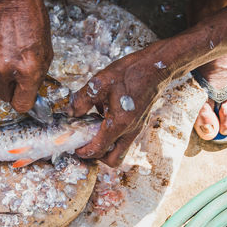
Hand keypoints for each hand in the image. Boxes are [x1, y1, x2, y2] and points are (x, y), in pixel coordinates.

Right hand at [0, 0, 52, 112]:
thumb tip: (31, 93)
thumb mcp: (46, 54)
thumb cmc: (32, 22)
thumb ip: (37, 77)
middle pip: (4, 97)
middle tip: (17, 78)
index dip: (23, 103)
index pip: (21, 105)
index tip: (24, 99)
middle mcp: (6, 69)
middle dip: (12, 91)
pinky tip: (0, 45)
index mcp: (27, 72)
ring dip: (2, 71)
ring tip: (10, 52)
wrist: (12, 1)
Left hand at [69, 48, 165, 166]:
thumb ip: (82, 100)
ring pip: (119, 150)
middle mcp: (130, 131)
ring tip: (93, 129)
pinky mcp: (138, 123)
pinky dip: (112, 134)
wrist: (156, 66)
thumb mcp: (100, 83)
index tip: (75, 147)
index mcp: (119, 124)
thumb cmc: (130, 73)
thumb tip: (70, 112)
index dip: (84, 152)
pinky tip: (103, 116)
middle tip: (86, 143)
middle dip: (97, 156)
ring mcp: (136, 128)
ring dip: (105, 145)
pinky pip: (123, 138)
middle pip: (113, 159)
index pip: (99, 150)